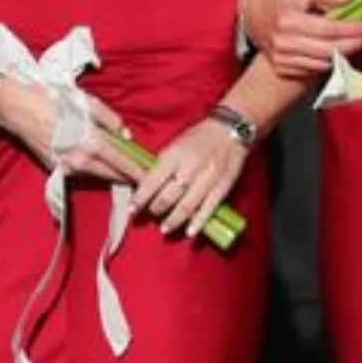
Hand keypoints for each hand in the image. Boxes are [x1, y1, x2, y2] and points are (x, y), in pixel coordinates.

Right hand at [0, 79, 138, 183]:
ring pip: (97, 176)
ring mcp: (66, 167)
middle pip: (112, 175)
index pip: (122, 163)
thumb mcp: (86, 102)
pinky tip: (103, 167)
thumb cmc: (51, 99)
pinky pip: (81, 173)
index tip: (152, 176)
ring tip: (129, 174)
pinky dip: (94, 171)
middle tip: (146, 178)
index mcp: (90, 143)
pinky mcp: (55, 168)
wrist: (16, 107)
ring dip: (113, 175)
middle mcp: (79, 161)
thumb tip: (125, 134)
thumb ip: (110, 119)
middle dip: (129, 177)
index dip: (138, 171)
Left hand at [132, 115, 248, 238]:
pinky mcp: (222, 186)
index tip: (132, 209)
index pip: (153, 180)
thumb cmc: (198, 137)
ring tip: (165, 228)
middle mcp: (190, 167)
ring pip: (188, 205)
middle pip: (169, 195)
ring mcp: (208, 178)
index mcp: (174, 155)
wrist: (229, 130)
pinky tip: (190, 233)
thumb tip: (145, 186)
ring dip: (174, 220)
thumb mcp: (175, 144)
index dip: (140, 198)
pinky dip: (199, 222)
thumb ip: (162, 165)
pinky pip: (209, 208)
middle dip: (157, 208)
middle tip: (151, 214)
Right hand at [240, 0, 361, 79]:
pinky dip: (328, 62)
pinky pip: (312, 70)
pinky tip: (338, 51)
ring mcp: (281, 58)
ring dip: (344, 55)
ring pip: (322, 63)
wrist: (253, 12)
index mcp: (288, 20)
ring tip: (357, 42)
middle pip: (328, 50)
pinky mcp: (281, 67)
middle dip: (353, 44)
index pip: (328, 29)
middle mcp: (283, 42)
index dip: (352, 29)